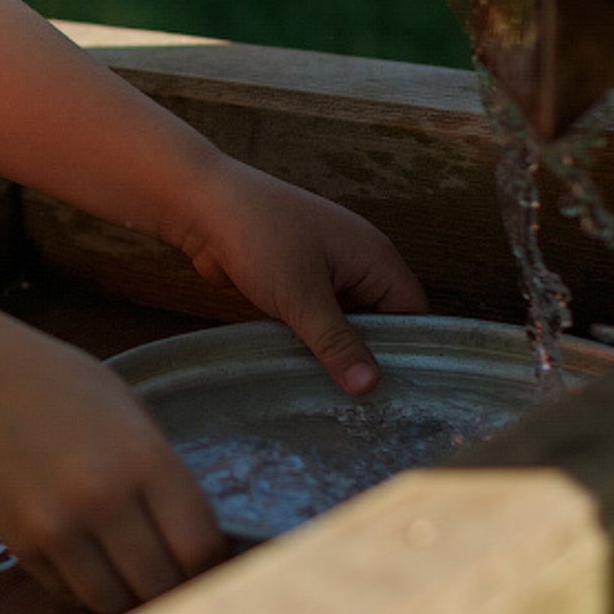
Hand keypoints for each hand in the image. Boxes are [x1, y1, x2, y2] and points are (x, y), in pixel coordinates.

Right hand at [0, 336, 227, 613]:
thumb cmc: (68, 393)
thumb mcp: (134, 417)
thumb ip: (167, 479)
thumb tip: (203, 547)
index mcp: (144, 460)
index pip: (199, 549)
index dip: (214, 568)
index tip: (210, 567)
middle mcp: (103, 499)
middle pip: (161, 586)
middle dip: (173, 588)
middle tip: (172, 576)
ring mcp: (57, 526)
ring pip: (113, 602)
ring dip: (127, 595)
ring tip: (127, 570)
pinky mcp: (21, 544)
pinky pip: (68, 592)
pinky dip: (82, 584)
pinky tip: (82, 552)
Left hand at [176, 159, 428, 394]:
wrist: (200, 205)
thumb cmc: (258, 237)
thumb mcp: (301, 296)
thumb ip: (337, 342)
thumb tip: (371, 386)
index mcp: (374, 256)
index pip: (413, 312)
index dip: (411, 351)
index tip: (403, 395)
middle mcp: (356, 261)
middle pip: (381, 320)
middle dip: (372, 356)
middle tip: (370, 408)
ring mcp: (324, 269)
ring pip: (345, 321)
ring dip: (338, 350)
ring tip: (340, 399)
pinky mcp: (294, 279)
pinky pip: (316, 316)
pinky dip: (313, 339)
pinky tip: (308, 373)